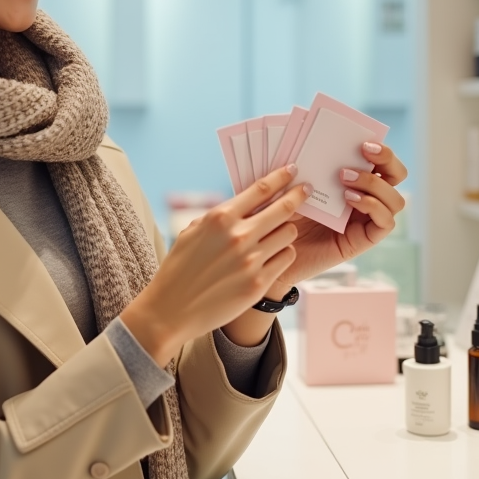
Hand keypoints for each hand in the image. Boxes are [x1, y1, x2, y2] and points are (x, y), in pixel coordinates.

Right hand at [120, 165, 307, 365]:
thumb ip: (221, 216)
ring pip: (289, 233)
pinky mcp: (259, 284)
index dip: (281, 177)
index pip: (260, 189)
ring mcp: (251, 261)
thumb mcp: (194, 231)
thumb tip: (245, 202)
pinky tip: (274, 254)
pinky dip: (283, 253)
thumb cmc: (180, 268)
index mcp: (220, 218)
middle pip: (283, 208)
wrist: (171, 309)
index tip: (292, 170)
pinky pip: (285, 258)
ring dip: (287, 229)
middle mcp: (238, 236)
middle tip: (306, 189)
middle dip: (298, 195)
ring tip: (280, 231)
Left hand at [274, 142, 407, 287]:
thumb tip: (308, 134)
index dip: (381, 149)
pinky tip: (349, 199)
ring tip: (344, 178)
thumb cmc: (278, 212)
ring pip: (396, 200)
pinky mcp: (364, 239)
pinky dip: (373, 206)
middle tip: (365, 151)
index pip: (381, 160)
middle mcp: (366, 197)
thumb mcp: (289, 182)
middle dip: (388, 160)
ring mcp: (367, 219)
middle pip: (397, 175)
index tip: (364, 140)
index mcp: (352, 179)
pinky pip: (386, 223)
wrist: (271, 248)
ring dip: (374, 184)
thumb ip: (303, 162)